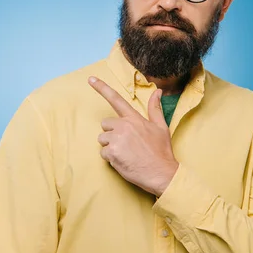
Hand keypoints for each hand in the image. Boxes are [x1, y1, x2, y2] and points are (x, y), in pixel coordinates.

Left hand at [88, 76, 178, 196]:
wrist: (162, 173)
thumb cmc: (161, 151)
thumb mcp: (161, 127)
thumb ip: (155, 108)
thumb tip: (157, 91)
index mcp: (134, 118)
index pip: (116, 99)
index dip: (102, 88)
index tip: (91, 79)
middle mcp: (123, 126)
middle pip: (105, 124)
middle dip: (112, 133)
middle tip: (127, 144)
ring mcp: (116, 139)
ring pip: (102, 139)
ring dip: (110, 146)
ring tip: (126, 153)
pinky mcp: (111, 152)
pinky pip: (103, 153)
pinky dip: (111, 158)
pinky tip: (124, 161)